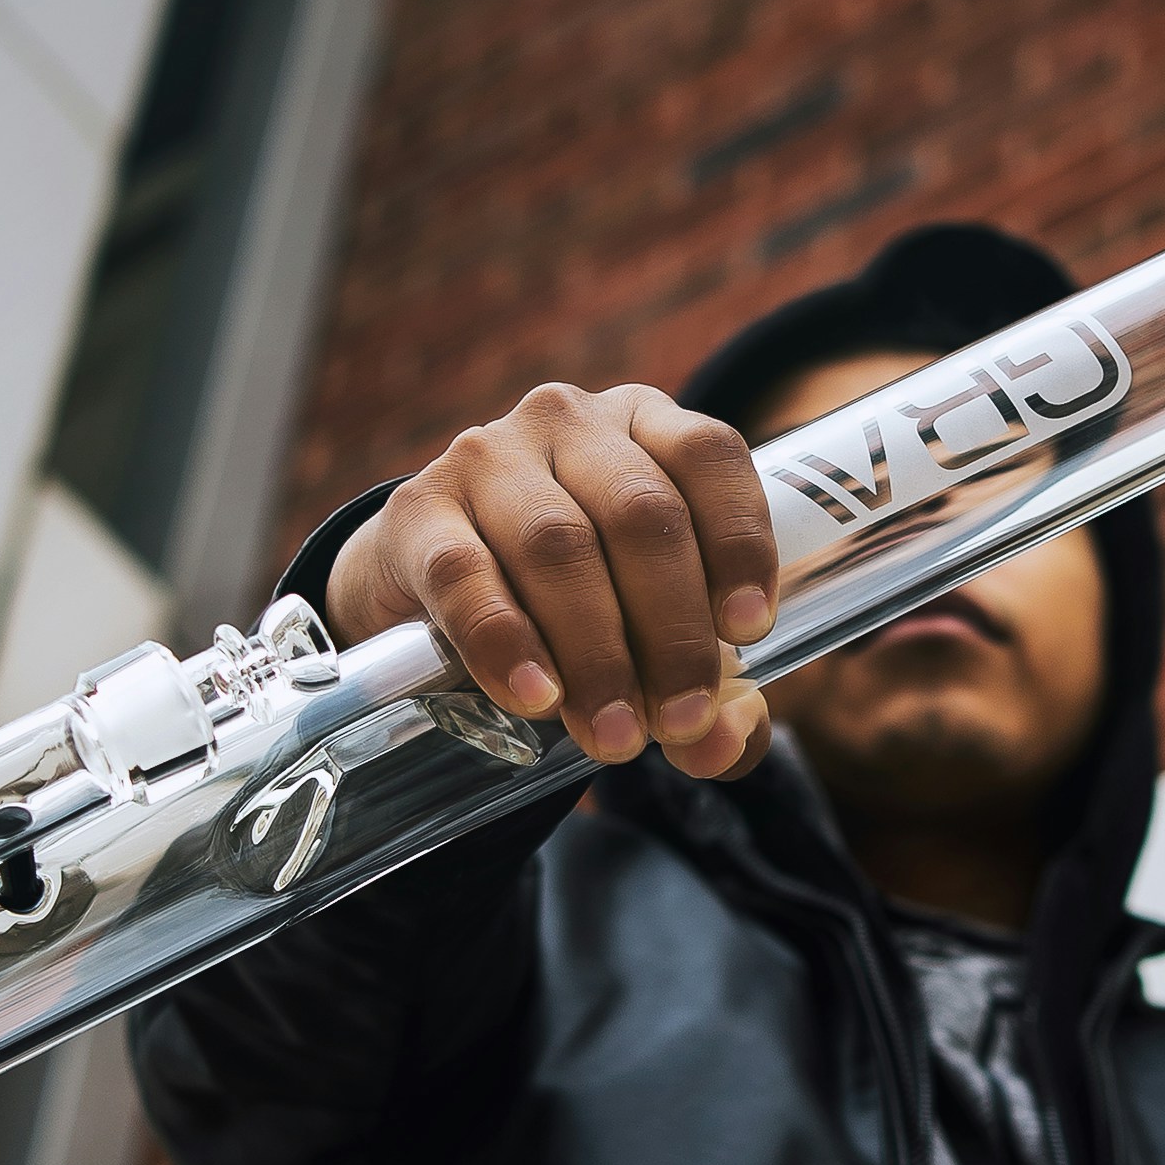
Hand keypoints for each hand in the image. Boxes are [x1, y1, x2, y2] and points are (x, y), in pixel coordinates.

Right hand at [322, 384, 778, 779]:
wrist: (425, 594)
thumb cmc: (566, 606)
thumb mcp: (649, 635)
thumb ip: (708, 693)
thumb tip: (725, 742)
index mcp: (643, 426)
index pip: (707, 456)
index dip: (737, 541)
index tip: (748, 632)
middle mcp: (568, 422)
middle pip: (641, 513)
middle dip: (671, 631)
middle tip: (678, 722)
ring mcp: (486, 456)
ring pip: (559, 544)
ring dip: (596, 652)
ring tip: (613, 736)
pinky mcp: (416, 511)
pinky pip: (465, 574)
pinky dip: (506, 642)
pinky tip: (537, 697)